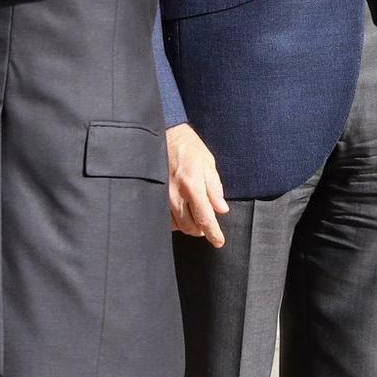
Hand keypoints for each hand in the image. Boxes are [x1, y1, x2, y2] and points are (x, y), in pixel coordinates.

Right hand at [165, 123, 227, 247]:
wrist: (165, 135)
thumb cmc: (189, 147)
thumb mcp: (209, 163)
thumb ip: (215, 188)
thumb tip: (222, 209)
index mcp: (192, 186)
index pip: (205, 219)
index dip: (213, 234)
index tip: (219, 241)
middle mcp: (176, 195)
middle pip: (190, 227)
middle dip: (202, 230)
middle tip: (208, 225)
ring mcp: (163, 197)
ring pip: (177, 225)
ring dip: (189, 226)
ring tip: (196, 217)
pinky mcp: (155, 197)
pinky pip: (165, 218)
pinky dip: (176, 220)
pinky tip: (182, 213)